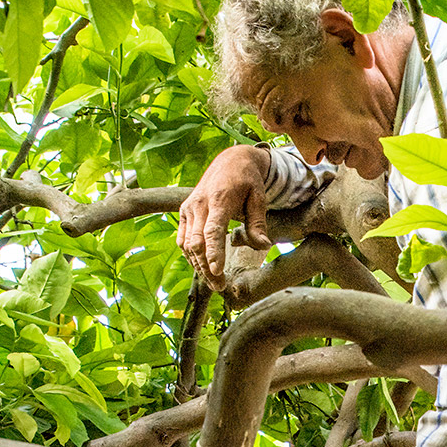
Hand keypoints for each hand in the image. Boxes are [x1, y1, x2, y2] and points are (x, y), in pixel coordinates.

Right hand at [177, 145, 271, 289]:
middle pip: (197, 243)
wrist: (230, 160)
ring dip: (198, 265)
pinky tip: (203, 267)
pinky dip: (190, 255)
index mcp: (219, 200)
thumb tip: (263, 246)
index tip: (217, 271)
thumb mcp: (259, 198)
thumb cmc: (248, 180)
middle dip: (206, 267)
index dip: (213, 253)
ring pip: (186, 244)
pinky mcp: (184, 212)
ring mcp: (189, 208)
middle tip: (220, 287)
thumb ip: (257, 223)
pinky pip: (182, 239)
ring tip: (214, 283)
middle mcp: (199, 204)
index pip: (212, 231)